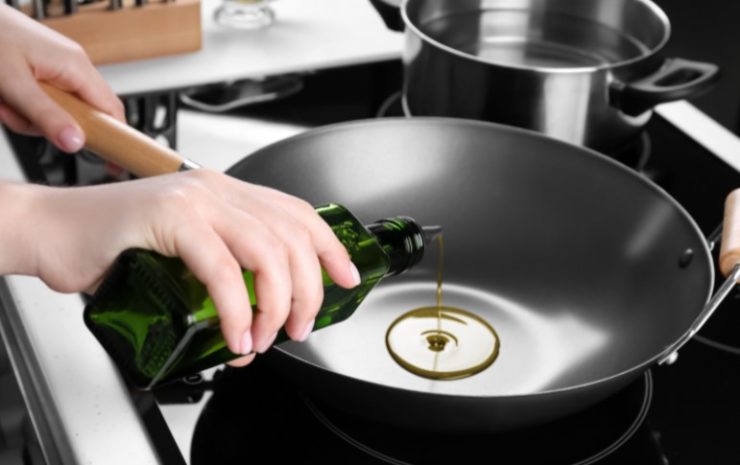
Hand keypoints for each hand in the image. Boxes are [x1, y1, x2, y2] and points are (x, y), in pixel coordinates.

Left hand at [0, 4, 123, 151]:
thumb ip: (46, 116)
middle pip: (80, 114)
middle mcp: (72, 64)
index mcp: (76, 65)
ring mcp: (57, 66)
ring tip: (4, 102)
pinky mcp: (41, 68)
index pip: (111, 110)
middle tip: (20, 117)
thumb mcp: (14, 84)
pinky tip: (5, 96)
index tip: (113, 163)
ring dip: (26, 116)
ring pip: (57, 110)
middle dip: (48, 124)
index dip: (115, 139)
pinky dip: (21, 105)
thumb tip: (75, 143)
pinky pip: (42, 100)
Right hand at [0, 171, 359, 364]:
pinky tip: (236, 334)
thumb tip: (261, 322)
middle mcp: (217, 188)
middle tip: (298, 326)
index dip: (330, 246)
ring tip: (266, 336)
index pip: (297, 212)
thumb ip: (226, 273)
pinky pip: (220, 268)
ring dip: (276, 303)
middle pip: (292, 236)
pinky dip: (236, 309)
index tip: (347, 276)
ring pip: (267, 250)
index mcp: (227, 192)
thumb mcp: (186, 254)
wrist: (53, 231)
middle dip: (307, 289)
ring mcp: (194, 199)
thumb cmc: (115, 246)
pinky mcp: (168, 217)